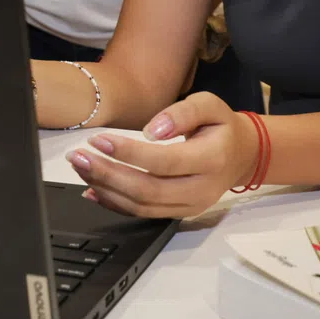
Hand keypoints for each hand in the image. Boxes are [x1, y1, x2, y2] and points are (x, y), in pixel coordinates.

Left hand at [64, 93, 261, 217]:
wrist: (241, 155)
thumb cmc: (221, 126)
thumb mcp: (209, 104)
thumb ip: (182, 113)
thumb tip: (153, 130)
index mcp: (211, 159)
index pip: (163, 161)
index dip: (128, 153)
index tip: (98, 140)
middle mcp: (201, 189)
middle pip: (147, 190)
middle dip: (107, 174)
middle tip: (77, 157)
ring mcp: (190, 205)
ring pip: (141, 206)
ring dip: (105, 188)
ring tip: (80, 168)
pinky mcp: (179, 212)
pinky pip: (143, 214)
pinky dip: (114, 203)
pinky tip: (92, 189)